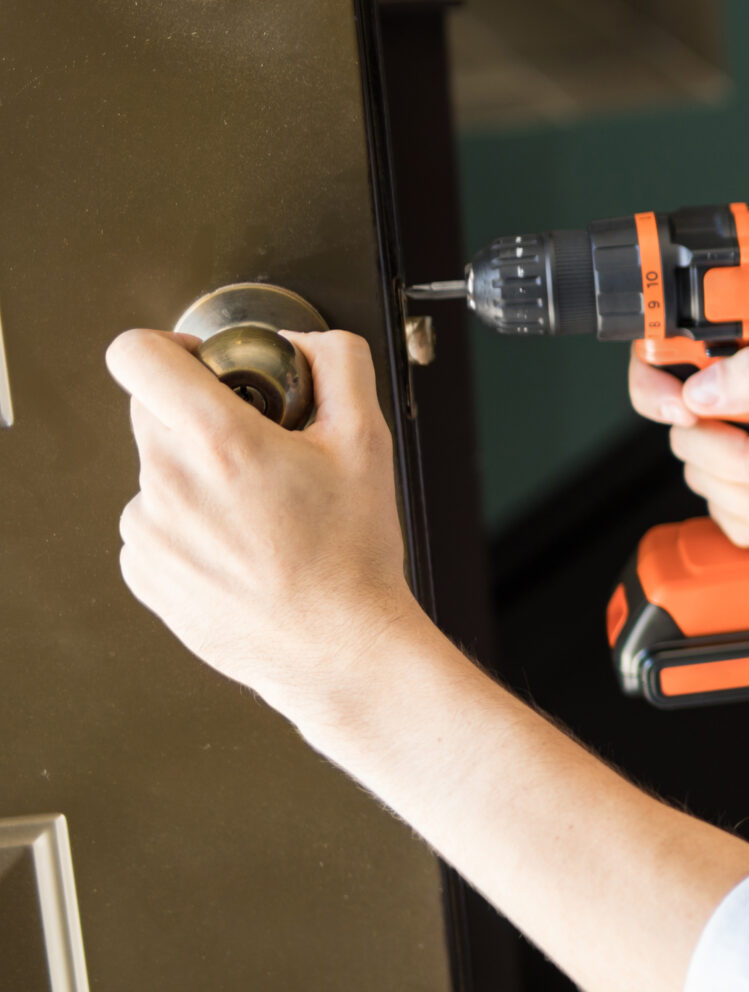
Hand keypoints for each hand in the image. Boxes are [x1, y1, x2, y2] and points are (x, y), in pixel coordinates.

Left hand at [108, 328, 429, 724]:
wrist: (338, 647)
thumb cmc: (353, 555)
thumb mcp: (369, 441)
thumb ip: (339, 365)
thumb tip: (304, 344)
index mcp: (220, 441)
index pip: (137, 356)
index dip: (167, 347)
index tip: (197, 363)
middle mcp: (170, 483)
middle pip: (154, 413)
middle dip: (203, 417)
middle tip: (259, 448)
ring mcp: (149, 532)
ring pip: (159, 473)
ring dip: (199, 478)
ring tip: (260, 515)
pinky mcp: (145, 572)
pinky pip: (156, 526)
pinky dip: (191, 527)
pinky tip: (242, 549)